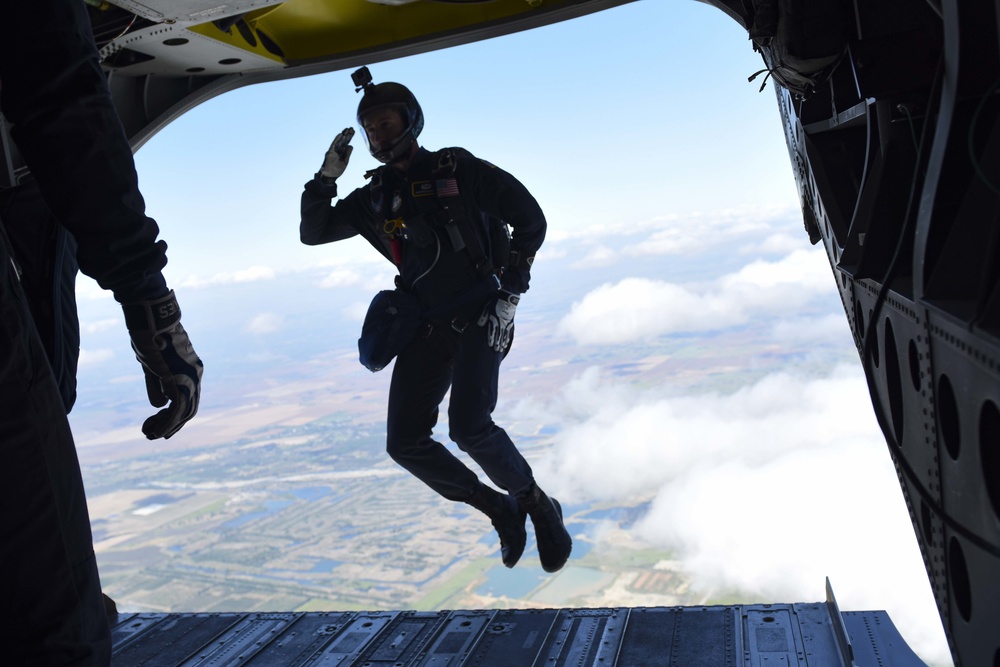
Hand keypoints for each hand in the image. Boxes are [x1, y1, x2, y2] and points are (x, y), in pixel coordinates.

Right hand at [122, 291, 202, 438]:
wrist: (151, 317)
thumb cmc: (150, 337)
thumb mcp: (152, 364)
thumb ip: (157, 385)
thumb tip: (159, 405)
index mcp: (191, 370)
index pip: (187, 400)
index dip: (174, 416)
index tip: (156, 425)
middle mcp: (195, 375)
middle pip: (189, 409)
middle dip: (170, 425)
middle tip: (151, 435)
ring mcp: (190, 377)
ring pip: (184, 412)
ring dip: (167, 426)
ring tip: (149, 434)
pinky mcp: (179, 378)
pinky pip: (177, 408)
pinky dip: (167, 422)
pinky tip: (155, 431)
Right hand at [320, 129, 353, 179]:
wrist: (330, 176)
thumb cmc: (337, 170)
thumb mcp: (345, 161)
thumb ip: (347, 153)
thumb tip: (350, 145)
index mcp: (342, 152)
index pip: (346, 143)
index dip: (349, 137)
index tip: (353, 131)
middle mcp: (337, 150)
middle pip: (343, 141)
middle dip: (347, 135)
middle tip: (352, 128)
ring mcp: (333, 151)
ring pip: (339, 141)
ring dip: (343, 135)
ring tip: (347, 129)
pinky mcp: (330, 153)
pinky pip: (334, 145)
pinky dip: (337, 139)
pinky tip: (341, 134)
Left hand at [477, 289, 518, 352]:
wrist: (508, 297)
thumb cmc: (495, 302)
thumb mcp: (488, 307)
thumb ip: (484, 316)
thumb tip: (480, 324)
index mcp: (494, 319)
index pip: (493, 331)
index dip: (491, 338)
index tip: (490, 345)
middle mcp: (501, 323)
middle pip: (499, 335)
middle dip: (497, 343)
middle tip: (497, 350)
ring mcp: (506, 323)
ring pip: (504, 335)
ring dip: (503, 342)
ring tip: (501, 348)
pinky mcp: (510, 322)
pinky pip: (509, 332)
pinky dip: (507, 337)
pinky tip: (506, 342)